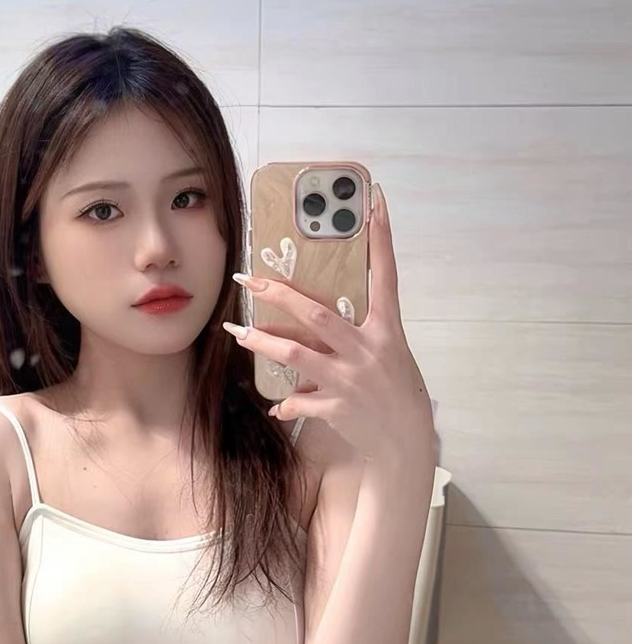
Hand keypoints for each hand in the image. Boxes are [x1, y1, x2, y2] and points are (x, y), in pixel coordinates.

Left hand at [224, 183, 434, 467]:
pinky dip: (286, 403)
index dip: (382, 239)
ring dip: (261, 342)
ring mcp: (349, 379)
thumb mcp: (390, 354)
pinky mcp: (336, 407)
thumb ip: (359, 334)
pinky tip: (277, 406)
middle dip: (278, 294)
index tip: (374, 202)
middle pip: (316, 314)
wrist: (406, 441)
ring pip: (296, 354)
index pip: (386, 276)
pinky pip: (300, 401)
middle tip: (248, 280)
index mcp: (385, 331)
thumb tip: (321, 321)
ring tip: (236, 331)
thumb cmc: (398, 391)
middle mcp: (366, 350)